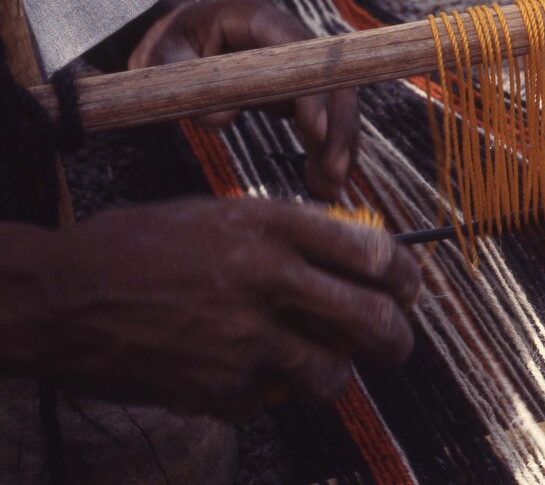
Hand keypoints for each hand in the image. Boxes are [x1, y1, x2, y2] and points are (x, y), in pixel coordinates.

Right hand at [0, 198, 419, 419]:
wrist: (62, 297)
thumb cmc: (138, 246)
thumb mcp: (217, 216)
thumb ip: (282, 238)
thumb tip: (342, 263)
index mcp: (268, 227)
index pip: (370, 252)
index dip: (404, 275)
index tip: (409, 288)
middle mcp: (266, 280)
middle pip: (370, 318)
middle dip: (397, 339)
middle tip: (397, 345)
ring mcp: (244, 339)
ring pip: (331, 374)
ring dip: (333, 375)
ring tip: (320, 369)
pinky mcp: (220, 389)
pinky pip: (267, 400)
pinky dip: (260, 393)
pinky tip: (233, 373)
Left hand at [128, 0, 357, 200]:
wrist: (171, 40)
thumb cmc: (166, 45)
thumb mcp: (162, 60)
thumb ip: (187, 84)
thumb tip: (223, 116)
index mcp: (256, 20)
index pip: (300, 56)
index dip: (315, 92)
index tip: (318, 133)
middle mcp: (288, 40)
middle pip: (331, 81)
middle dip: (338, 128)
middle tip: (335, 172)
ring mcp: (298, 66)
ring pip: (335, 104)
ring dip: (339, 146)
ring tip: (331, 188)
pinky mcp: (298, 90)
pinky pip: (322, 119)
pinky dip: (325, 150)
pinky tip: (323, 182)